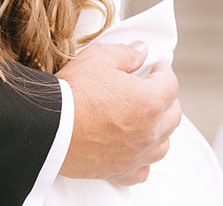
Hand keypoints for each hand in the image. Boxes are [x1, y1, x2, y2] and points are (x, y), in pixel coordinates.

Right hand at [57, 42, 181, 183]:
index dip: (163, 71)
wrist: (49, 127)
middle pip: (173, 115)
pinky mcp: (121, 171)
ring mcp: (137, 155)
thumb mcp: (99, 59)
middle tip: (154, 88)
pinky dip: (144, 158)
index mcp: (149, 102)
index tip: (156, 66)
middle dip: (167, 98)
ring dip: (161, 129)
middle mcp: (149, 132)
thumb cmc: (73, 92)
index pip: (170, 84)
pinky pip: (144, 170)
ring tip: (148, 118)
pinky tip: (136, 148)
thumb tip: (141, 51)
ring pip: (163, 144)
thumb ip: (126, 54)